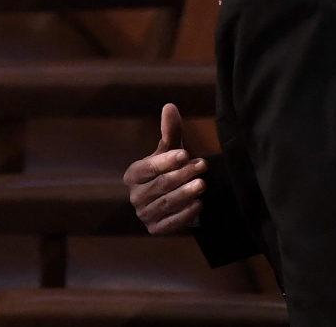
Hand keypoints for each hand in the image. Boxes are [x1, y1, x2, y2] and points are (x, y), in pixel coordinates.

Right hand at [123, 103, 206, 233]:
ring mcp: (144, 214)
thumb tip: (170, 106)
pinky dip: (185, 214)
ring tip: (202, 184)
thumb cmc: (169, 171)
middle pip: (160, 184)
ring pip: (166, 203)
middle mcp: (134, 196)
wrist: (171, 201)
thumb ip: (170, 131)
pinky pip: (170, 222)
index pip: (149, 168)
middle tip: (202, 166)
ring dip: (185, 193)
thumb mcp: (170, 151)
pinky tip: (198, 205)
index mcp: (133, 174)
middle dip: (183, 175)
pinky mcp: (155, 229)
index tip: (186, 154)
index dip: (167, 161)